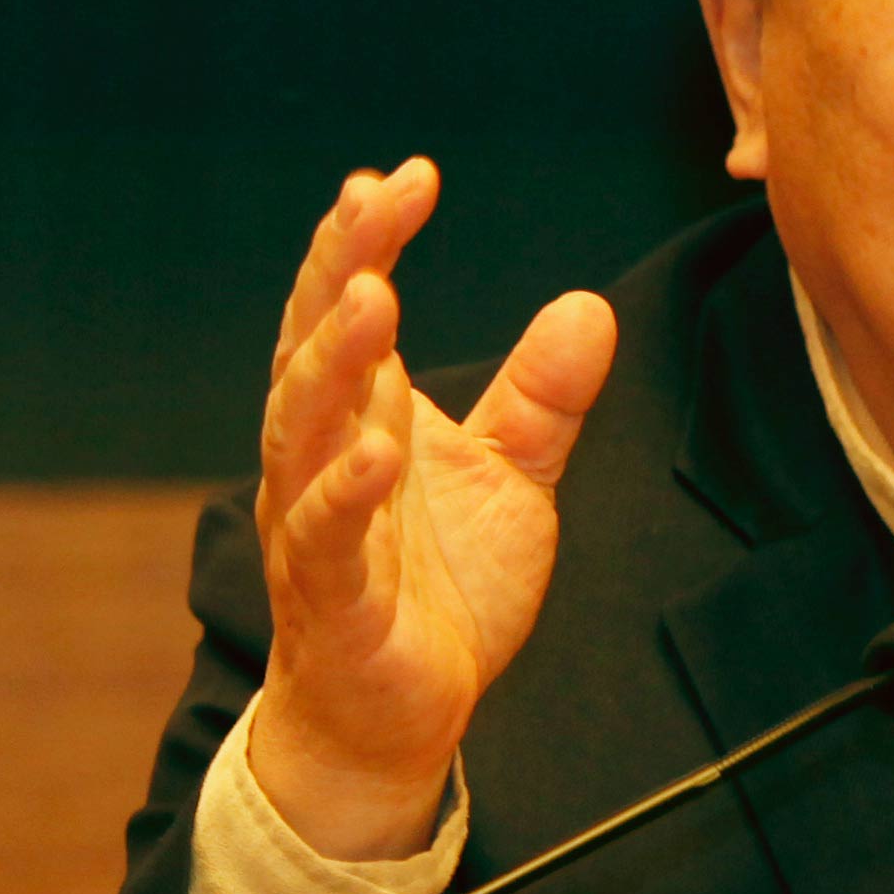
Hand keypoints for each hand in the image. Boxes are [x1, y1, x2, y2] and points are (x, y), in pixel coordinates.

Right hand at [250, 160, 616, 863]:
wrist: (398, 717)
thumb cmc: (438, 589)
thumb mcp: (510, 479)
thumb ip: (542, 399)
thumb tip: (589, 306)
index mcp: (358, 417)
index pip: (345, 311)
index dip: (364, 242)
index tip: (404, 176)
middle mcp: (320, 459)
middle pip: (315, 348)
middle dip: (342, 267)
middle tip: (378, 199)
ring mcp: (316, 529)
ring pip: (303, 432)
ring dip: (335, 363)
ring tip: (374, 295)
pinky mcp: (335, 606)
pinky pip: (328, 541)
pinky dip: (346, 494)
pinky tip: (380, 449)